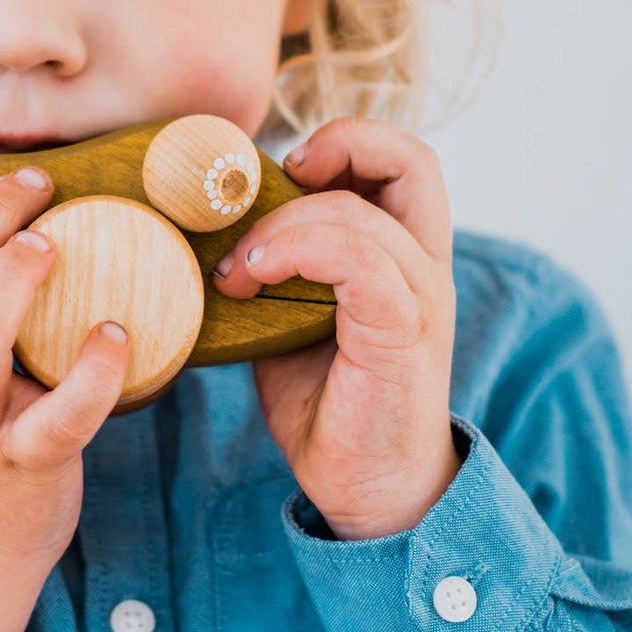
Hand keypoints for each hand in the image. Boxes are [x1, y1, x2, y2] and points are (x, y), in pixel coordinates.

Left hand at [212, 118, 460, 539]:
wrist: (369, 490)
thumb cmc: (332, 406)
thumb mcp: (293, 321)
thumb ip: (278, 270)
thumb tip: (208, 230)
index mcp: (404, 256)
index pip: (402, 161)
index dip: (348, 141)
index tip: (285, 170)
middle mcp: (423, 268)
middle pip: (413, 159)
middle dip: (340, 145)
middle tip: (278, 182)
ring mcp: (419, 299)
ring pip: (361, 213)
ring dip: (282, 225)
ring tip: (237, 269)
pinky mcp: (400, 334)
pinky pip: (358, 260)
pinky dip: (296, 251)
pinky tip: (252, 281)